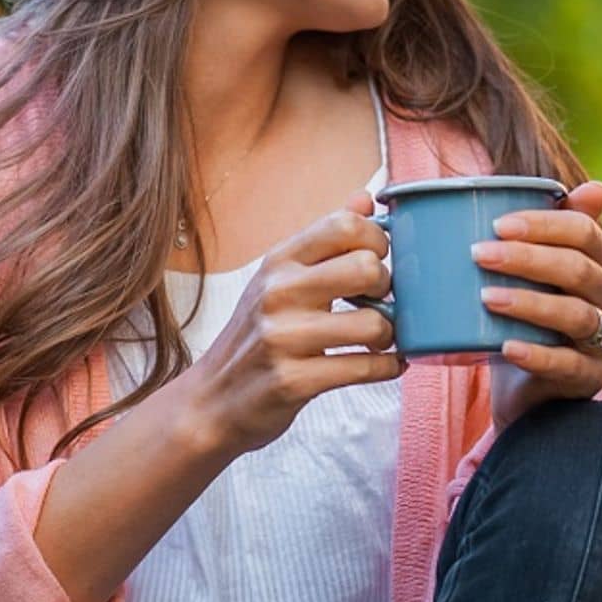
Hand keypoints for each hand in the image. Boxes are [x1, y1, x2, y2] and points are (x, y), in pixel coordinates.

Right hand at [180, 189, 403, 457]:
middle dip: (389, 289)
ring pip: (374, 324)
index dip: (377, 241)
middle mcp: (277, 293)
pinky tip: (385, 365)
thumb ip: (324, 240)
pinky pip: (366, 368)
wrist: (211, 402)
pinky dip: (388, 367)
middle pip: (367, 268)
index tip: (377, 262)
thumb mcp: (278, 280)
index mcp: (278, 262)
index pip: (345, 224)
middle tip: (380, 303)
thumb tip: (365, 198)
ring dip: (390, 336)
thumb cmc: (256, 337)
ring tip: (379, 340)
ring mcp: (283, 338)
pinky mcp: (294, 381)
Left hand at [478, 180, 601, 427]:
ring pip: (577, 315)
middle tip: (479, 254)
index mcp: (595, 262)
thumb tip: (585, 184)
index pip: (584, 232)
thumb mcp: (518, 269)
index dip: (545, 224)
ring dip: (531, 302)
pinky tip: (507, 346)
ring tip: (487, 296)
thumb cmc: (518, 314)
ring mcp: (600, 340)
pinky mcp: (586, 378)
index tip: (497, 223)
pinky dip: (537, 354)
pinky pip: (569, 365)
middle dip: (528, 258)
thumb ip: (529, 228)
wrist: (518, 386)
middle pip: (579, 270)